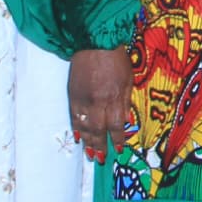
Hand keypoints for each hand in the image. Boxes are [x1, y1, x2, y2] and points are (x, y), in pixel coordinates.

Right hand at [67, 48, 131, 162]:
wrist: (93, 42)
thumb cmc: (116, 59)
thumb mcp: (129, 79)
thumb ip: (126, 102)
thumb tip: (126, 122)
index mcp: (114, 97)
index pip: (116, 124)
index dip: (118, 139)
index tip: (119, 149)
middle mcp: (98, 101)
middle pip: (99, 129)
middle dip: (101, 146)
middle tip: (102, 159)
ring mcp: (83, 99)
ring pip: (85, 126)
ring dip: (88, 142)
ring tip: (91, 155)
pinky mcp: (72, 95)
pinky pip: (74, 116)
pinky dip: (76, 128)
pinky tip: (79, 138)